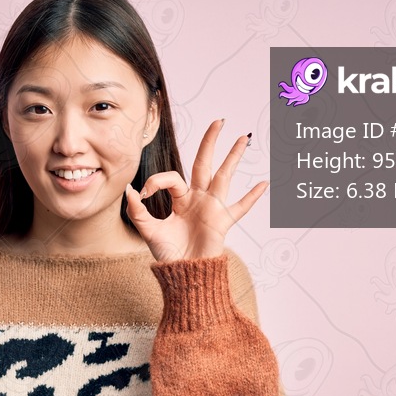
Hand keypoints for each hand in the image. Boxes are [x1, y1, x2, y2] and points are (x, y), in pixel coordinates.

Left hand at [125, 119, 267, 261]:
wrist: (182, 275)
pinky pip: (240, 208)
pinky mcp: (222, 222)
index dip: (156, 181)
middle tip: (219, 121)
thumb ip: (138, 211)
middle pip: (204, 164)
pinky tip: (264, 184)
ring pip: (224, 177)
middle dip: (210, 142)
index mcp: (180, 200)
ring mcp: (212, 208)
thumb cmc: (167, 255)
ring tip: (243, 138)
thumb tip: (131, 190)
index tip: (143, 193)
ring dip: (233, 157)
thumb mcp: (148, 231)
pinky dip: (252, 197)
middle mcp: (198, 199)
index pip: (171, 178)